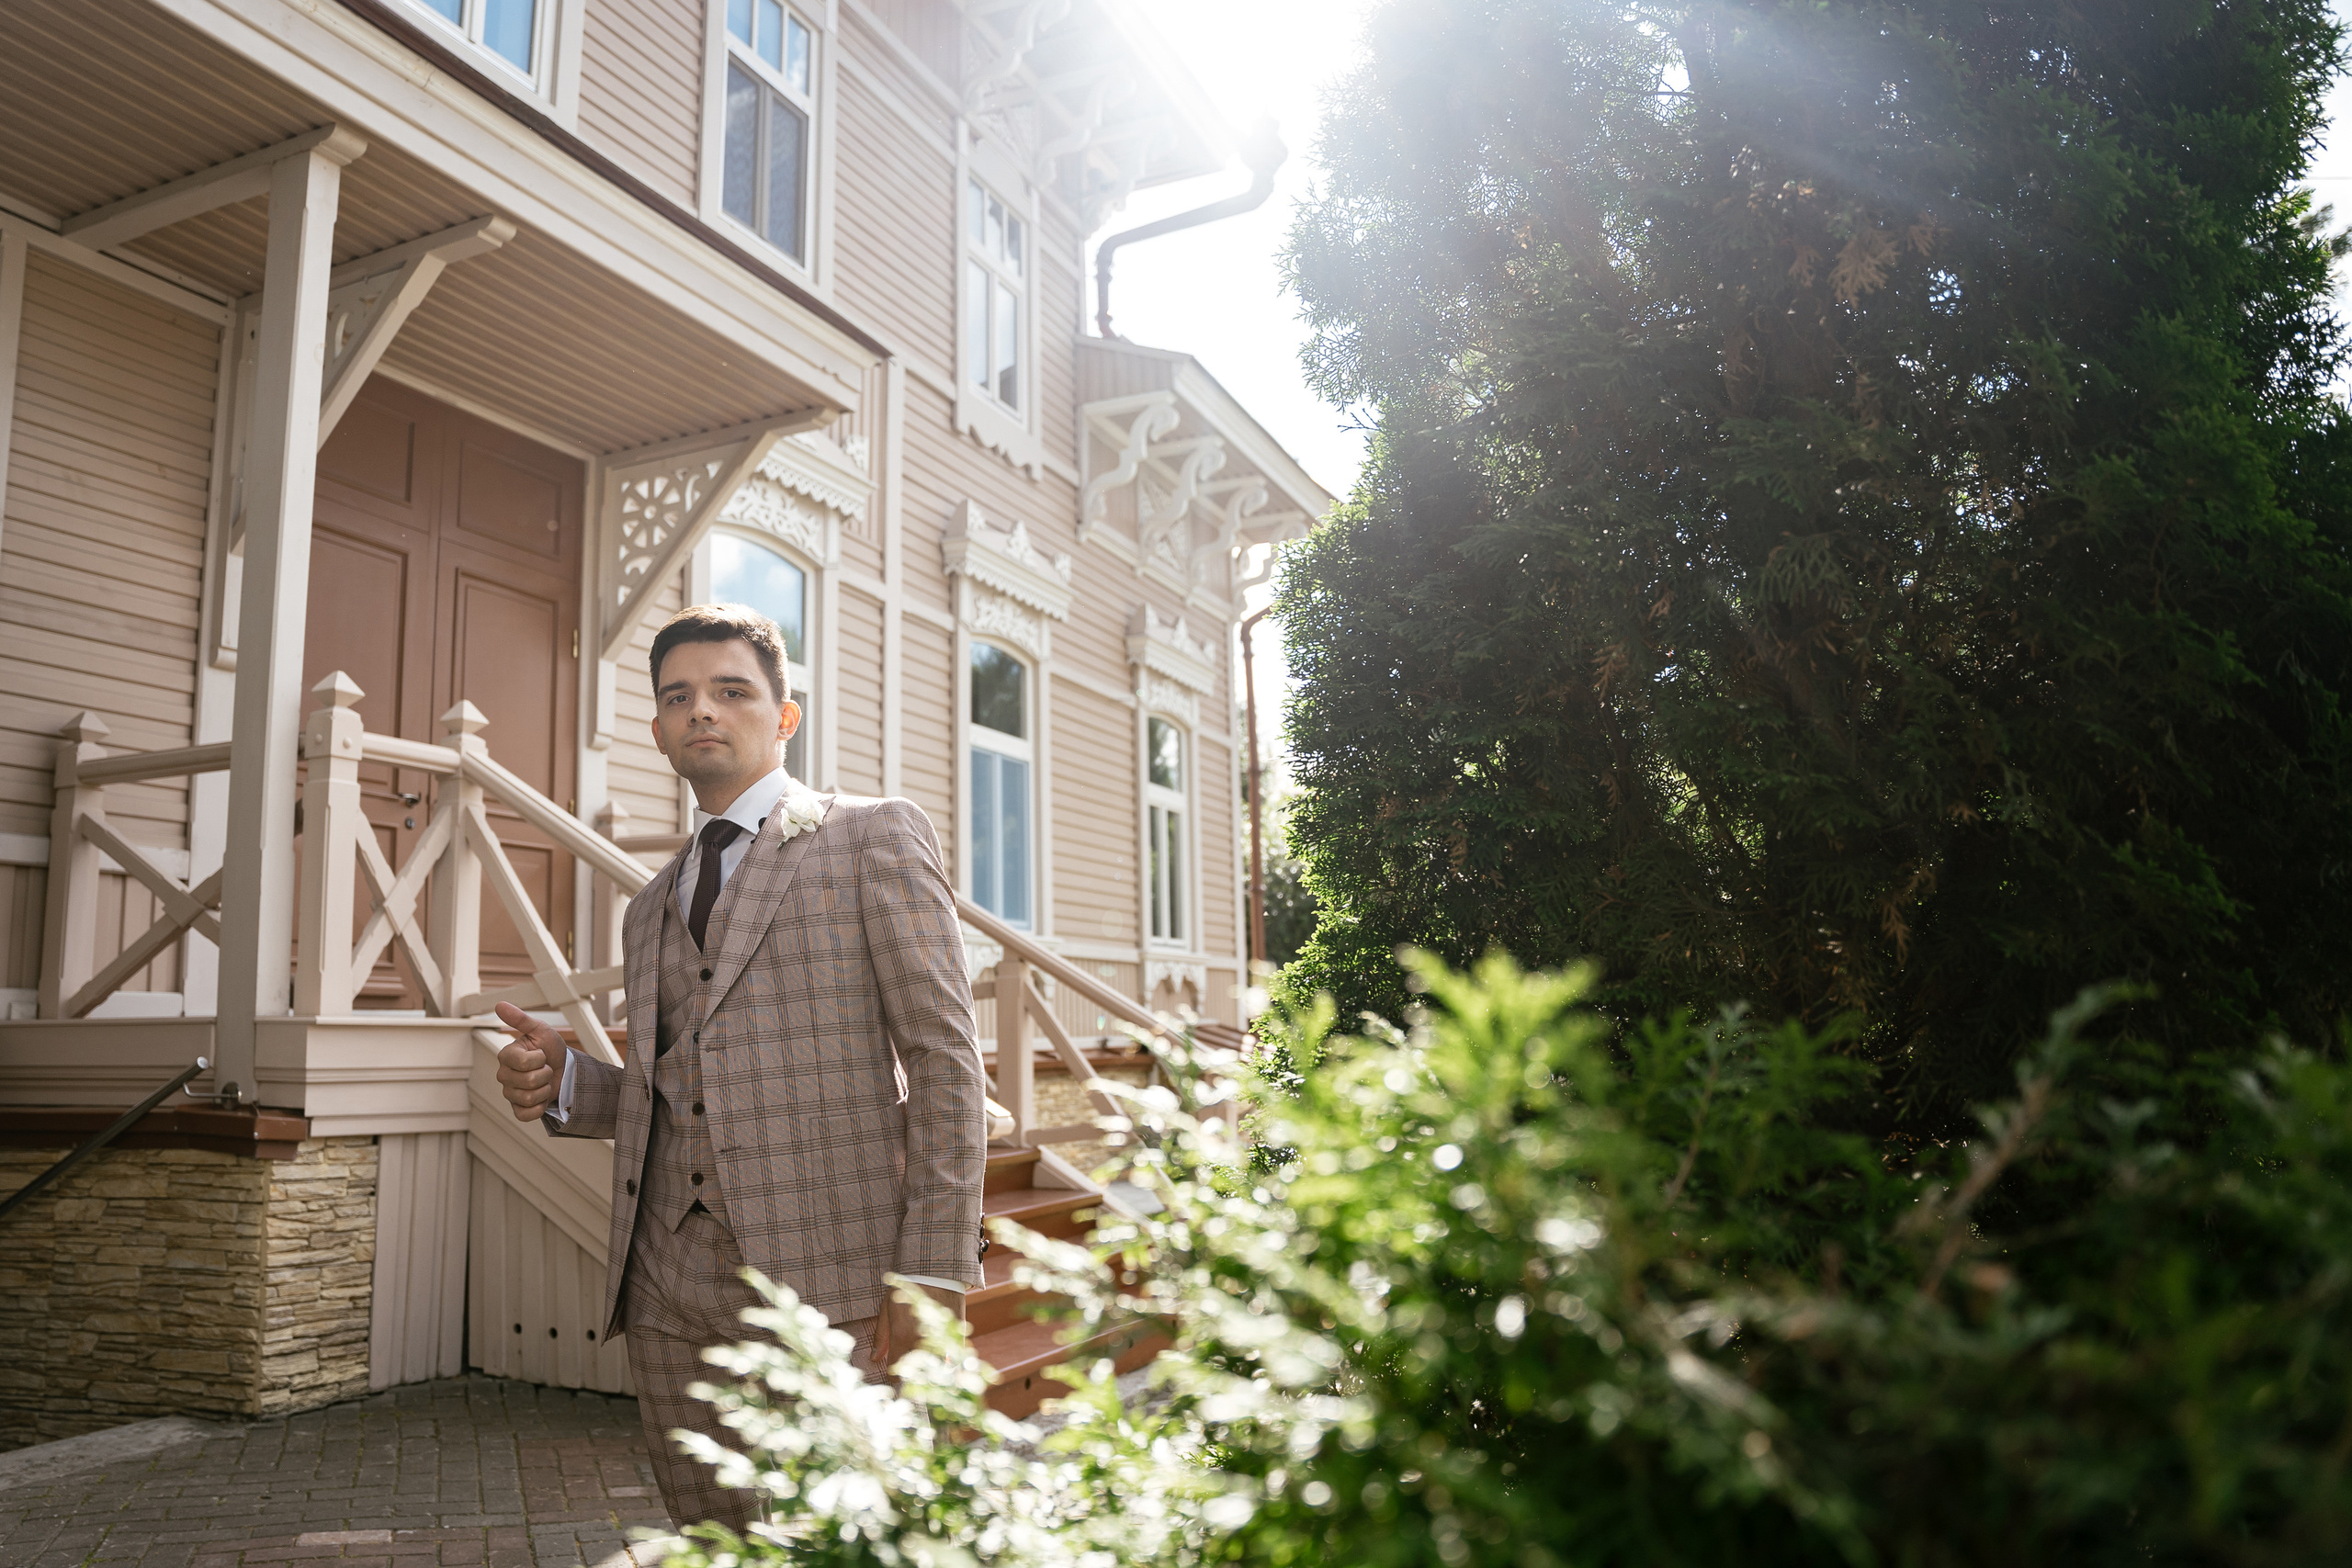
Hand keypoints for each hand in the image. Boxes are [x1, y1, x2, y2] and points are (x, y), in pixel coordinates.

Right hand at [493, 1001, 566, 1122]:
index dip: (540, 1058)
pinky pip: (525, 1114)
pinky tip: (542, 1098)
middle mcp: (504, 1075)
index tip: (542, 1054)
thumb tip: (499, 1004)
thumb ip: (520, 1019)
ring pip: (529, 1097)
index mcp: (506, 1056)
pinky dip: (539, 1107)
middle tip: (545, 1068)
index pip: (523, 1062)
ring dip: (545, 1089)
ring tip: (544, 1081)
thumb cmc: (551, 1048)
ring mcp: (510, 1093)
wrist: (565, 1069)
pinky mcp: (518, 1109)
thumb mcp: (540, 1030)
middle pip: (528, 1081)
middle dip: (545, 1074)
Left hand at [879, 1282, 965, 1369]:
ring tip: (926, 1366)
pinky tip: (941, 1358)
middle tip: (910, 1371)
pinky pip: (953, 1358)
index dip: (894, 1377)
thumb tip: (874, 1359)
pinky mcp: (957, 1334)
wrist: (937, 1270)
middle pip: (916, 1375)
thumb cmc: (908, 1288)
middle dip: (912, 1376)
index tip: (894, 1373)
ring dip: (931, 1370)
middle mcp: (921, 1342)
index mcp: (901, 1337)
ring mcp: (941, 1339)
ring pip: (935, 1370)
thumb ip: (881, 1336)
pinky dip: (947, 1362)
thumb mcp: (887, 1307)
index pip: (896, 1376)